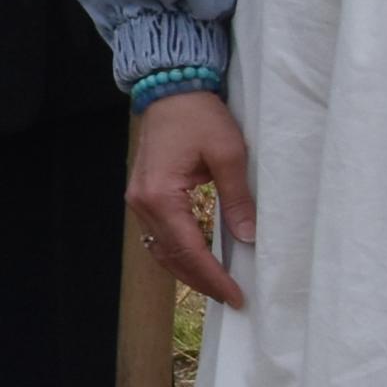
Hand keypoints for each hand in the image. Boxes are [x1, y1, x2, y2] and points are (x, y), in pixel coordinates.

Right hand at [127, 88, 253, 309]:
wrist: (171, 89)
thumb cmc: (199, 116)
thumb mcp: (229, 154)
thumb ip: (238, 199)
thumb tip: (248, 238)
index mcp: (161, 196)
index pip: (189, 250)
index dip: (214, 277)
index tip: (236, 295)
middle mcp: (142, 204)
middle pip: (170, 257)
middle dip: (201, 281)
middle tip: (231, 297)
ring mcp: (138, 201)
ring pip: (160, 250)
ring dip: (187, 270)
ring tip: (217, 284)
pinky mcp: (143, 195)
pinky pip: (158, 235)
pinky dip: (177, 253)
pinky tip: (197, 259)